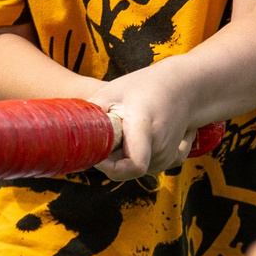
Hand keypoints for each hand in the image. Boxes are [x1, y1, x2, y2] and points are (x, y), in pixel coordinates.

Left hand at [98, 59, 199, 178]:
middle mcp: (161, 146)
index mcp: (145, 128)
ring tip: (130, 130)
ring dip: (127, 156)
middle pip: (128, 169)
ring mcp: (170, 154)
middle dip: (114, 158)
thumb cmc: (145, 85)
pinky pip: (151, 167)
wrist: (185, 85)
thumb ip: (91, 113)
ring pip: (137, 170)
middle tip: (113, 133)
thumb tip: (69, 133)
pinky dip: (143, 157)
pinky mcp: (175, 157)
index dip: (109, 166)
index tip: (97, 151)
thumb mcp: (111, 91)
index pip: (131, 167)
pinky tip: (144, 137)